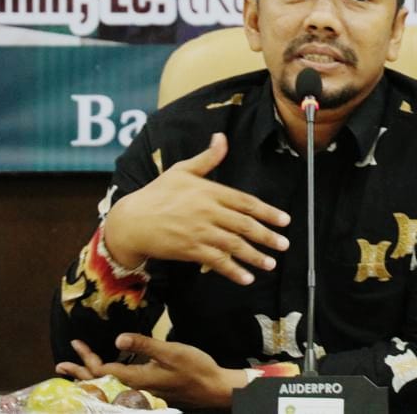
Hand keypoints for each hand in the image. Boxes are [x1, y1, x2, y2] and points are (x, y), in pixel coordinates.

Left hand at [56, 335, 247, 408]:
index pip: (103, 370)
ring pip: (110, 386)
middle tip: (61, 366)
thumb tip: (117, 340)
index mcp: (137, 379)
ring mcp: (143, 391)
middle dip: (81, 373)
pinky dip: (109, 378)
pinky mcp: (150, 390)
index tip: (75, 344)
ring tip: (79, 371)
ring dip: (93, 377)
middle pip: (101, 383)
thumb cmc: (195, 368)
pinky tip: (111, 373)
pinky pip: (121, 386)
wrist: (215, 388)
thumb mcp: (171, 352)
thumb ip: (144, 345)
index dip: (87, 358)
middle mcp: (136, 388)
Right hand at [104, 132, 290, 284]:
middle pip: (244, 225)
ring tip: (271, 264)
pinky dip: (233, 271)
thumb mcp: (182, 170)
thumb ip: (207, 158)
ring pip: (234, 245)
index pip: (245, 202)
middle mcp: (208, 211)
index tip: (284, 220)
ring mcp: (200, 232)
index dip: (267, 212)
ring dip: (255, 256)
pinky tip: (246, 278)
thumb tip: (221, 137)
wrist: (132, 220)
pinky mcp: (190, 250)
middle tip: (284, 244)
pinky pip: (217, 262)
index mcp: (209, 191)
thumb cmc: (158, 193)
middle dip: (267, 236)